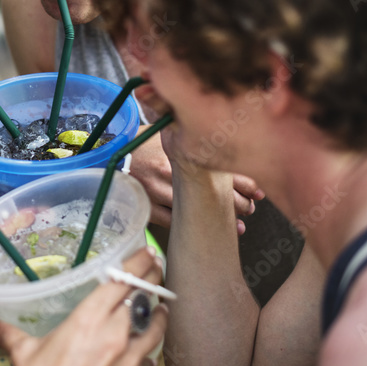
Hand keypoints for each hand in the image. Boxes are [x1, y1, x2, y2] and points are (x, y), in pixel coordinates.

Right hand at [0, 248, 168, 365]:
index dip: (137, 263)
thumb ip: (13, 332)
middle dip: (151, 281)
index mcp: (87, 322)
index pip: (122, 282)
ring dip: (158, 315)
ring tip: (159, 307)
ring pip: (156, 328)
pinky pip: (150, 360)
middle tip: (154, 271)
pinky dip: (149, 351)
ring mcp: (129, 362)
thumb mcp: (23, 354)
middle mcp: (114, 337)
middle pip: (143, 299)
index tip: (146, 253)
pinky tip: (144, 350)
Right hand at [130, 128, 262, 230]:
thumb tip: (217, 134)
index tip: (257, 190)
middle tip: (251, 207)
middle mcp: (175, 174)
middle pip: (218, 193)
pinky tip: (212, 234)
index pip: (223, 171)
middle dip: (240, 203)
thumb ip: (188, 137)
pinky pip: (175, 221)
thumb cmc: (138, 142)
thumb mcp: (165, 132)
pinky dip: (196, 228)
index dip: (245, 183)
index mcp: (183, 154)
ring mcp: (161, 192)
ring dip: (224, 219)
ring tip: (242, 224)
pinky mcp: (148, 206)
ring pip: (201, 210)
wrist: (108, 154)